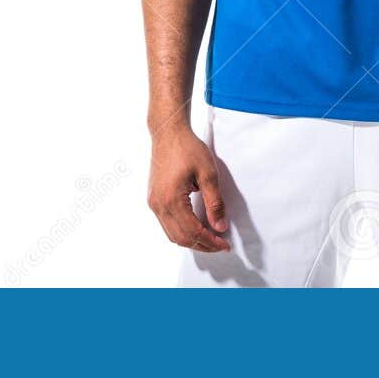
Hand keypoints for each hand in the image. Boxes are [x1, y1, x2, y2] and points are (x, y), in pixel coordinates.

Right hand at [148, 125, 229, 251]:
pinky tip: (195, 226)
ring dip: (191, 240)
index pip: (193, 232)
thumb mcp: (208, 173)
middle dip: (202, 245)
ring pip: (172, 234)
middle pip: (181, 238)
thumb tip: (219, 226)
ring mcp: (154, 202)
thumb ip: (215, 203)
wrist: (168, 133)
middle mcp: (159, 205)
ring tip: (210, 238)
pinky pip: (166, 224)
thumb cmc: (187, 148)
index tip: (224, 244)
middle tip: (219, 244)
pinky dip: (181, 230)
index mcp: (172, 199)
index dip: (211, 242)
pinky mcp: (153, 198)